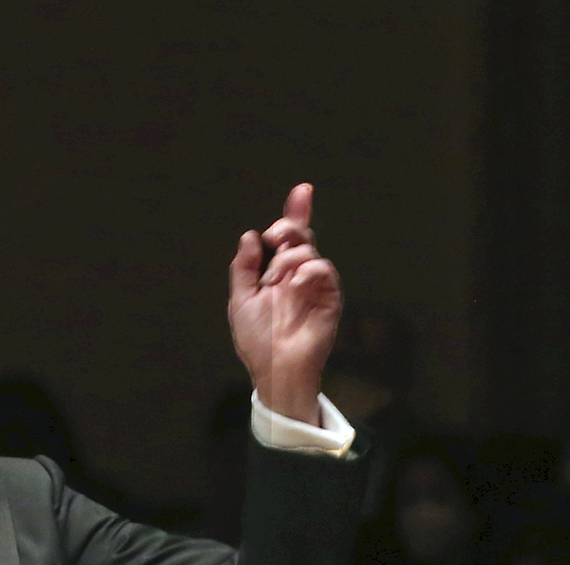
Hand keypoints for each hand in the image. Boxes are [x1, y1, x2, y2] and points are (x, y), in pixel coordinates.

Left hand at [226, 183, 340, 423]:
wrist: (276, 368)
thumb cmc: (257, 340)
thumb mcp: (240, 299)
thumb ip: (243, 267)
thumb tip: (249, 236)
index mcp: (276, 272)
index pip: (288, 238)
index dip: (296, 212)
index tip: (302, 190)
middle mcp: (297, 274)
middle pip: (300, 236)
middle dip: (287, 228)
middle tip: (275, 238)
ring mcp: (314, 284)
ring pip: (308, 250)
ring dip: (289, 259)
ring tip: (275, 282)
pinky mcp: (329, 296)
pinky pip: (323, 269)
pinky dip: (307, 271)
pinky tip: (295, 285)